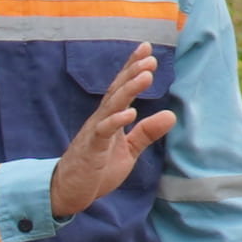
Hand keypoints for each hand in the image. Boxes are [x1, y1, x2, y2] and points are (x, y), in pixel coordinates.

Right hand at [49, 42, 180, 218]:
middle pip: (117, 91)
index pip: (122, 88)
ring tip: (145, 76)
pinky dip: (116, 121)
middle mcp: (101, 120)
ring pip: (112, 106)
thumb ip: (147, 132)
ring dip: (128, 90)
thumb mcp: (128, 150)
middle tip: (150, 58)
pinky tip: (131, 112)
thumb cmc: (96, 169)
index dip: (133, 68)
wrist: (69, 192)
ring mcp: (94, 133)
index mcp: (110, 119)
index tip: (147, 49)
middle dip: (132, 72)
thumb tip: (171, 114)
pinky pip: (103, 132)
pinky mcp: (91, 150)